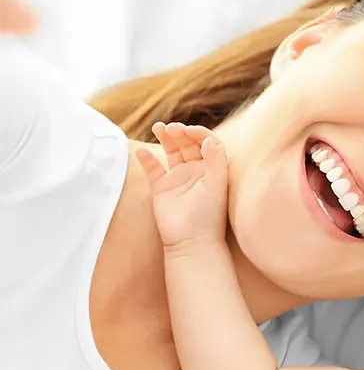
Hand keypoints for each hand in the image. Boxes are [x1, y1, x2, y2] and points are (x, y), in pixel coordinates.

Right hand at [136, 121, 228, 251]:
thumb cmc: (209, 215)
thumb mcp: (217, 185)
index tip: (190, 130)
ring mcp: (178, 178)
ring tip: (158, 127)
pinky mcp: (162, 187)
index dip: (199, 132)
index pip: (207, 142)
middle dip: (180, 132)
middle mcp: (197, 170)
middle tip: (172, 128)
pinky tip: (141, 151)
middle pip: (188, 143)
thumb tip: (209, 139)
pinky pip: (153, 169)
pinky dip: (146, 159)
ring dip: (165, 138)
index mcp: (213, 168)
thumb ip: (216, 161)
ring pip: (171, 151)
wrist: (191, 241)